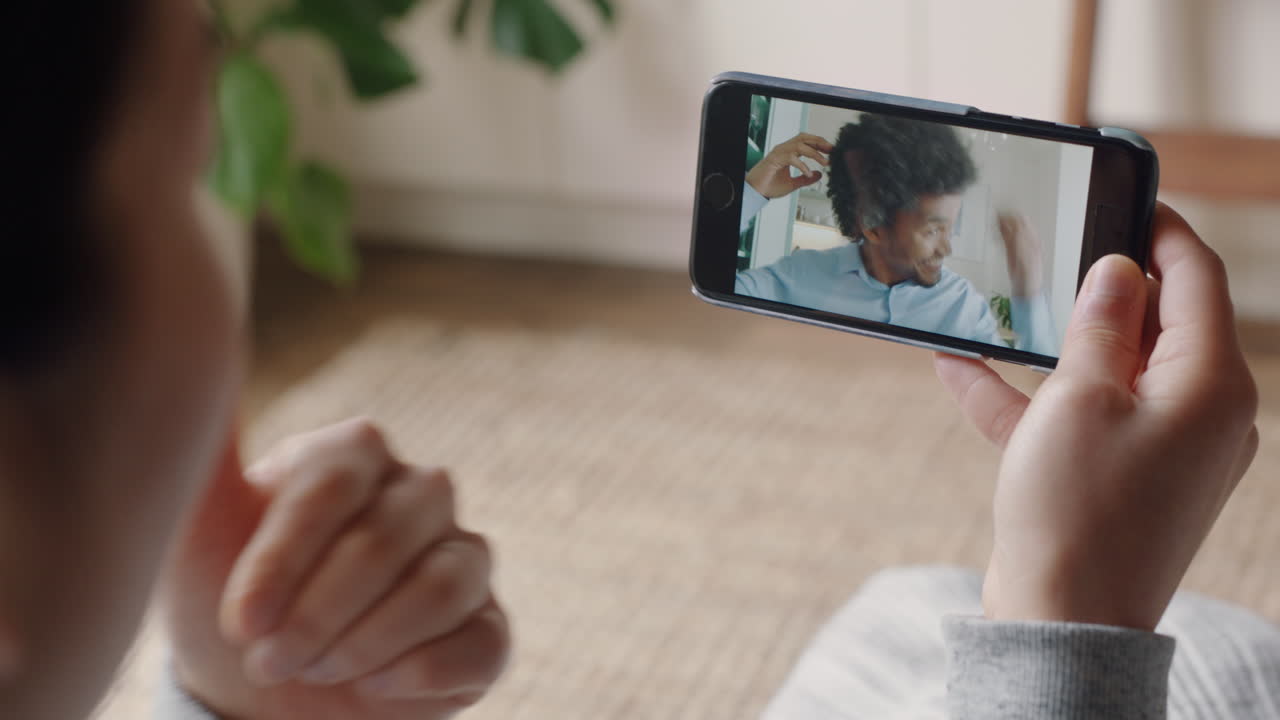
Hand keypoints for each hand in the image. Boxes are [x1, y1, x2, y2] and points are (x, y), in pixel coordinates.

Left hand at [159, 418, 508, 719]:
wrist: (268, 695)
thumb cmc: (237, 606)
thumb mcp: (199, 535)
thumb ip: (201, 453)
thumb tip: (190, 350)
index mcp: (353, 456)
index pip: (332, 487)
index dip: (284, 560)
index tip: (241, 624)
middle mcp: (420, 493)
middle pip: (384, 539)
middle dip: (317, 615)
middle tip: (269, 660)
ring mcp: (463, 557)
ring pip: (441, 587)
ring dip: (365, 645)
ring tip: (316, 672)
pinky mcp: (488, 626)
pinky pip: (481, 643)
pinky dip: (420, 674)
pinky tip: (371, 688)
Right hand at [745, 133, 832, 198]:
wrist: (756, 192)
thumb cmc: (769, 186)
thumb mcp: (793, 183)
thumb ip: (806, 179)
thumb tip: (819, 175)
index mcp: (788, 152)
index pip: (806, 141)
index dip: (819, 144)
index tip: (831, 151)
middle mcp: (784, 149)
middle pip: (804, 138)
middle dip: (819, 142)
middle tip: (831, 151)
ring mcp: (779, 152)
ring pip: (800, 145)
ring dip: (815, 153)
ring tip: (825, 163)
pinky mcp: (775, 159)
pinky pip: (792, 158)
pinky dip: (802, 165)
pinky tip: (809, 173)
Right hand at [935, 203, 1258, 631]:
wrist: (1061, 622)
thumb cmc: (1077, 512)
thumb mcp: (1080, 398)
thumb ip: (1100, 325)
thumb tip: (1118, 269)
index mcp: (1211, 385)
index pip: (1197, 280)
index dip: (1160, 230)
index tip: (1125, 195)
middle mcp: (1199, 413)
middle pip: (1155, 323)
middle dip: (1098, 286)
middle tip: (1052, 243)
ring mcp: (1160, 448)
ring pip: (1108, 369)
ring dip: (1052, 341)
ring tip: (1002, 302)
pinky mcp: (1119, 475)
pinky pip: (1076, 417)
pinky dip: (1028, 394)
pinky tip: (959, 366)